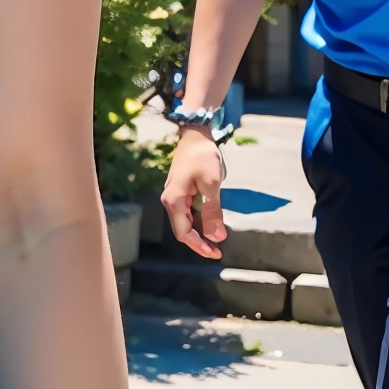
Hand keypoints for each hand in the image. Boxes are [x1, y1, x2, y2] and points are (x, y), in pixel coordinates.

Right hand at [161, 125, 226, 257]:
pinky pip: (187, 214)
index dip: (199, 246)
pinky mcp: (181, 192)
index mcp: (174, 199)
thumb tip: (216, 237)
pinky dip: (198, 223)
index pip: (183, 232)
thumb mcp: (211, 184)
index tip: (217, 253)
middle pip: (181, 230)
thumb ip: (212, 211)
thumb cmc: (203, 157)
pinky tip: (209, 225)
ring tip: (215, 242)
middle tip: (218, 251)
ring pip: (184, 223)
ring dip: (198, 234)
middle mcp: (170, 199)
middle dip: (198, 243)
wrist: (195, 135)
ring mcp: (174, 196)